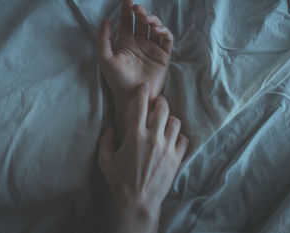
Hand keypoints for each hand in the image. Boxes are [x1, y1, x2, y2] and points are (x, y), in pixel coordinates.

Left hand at [97, 0, 173, 101]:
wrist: (132, 95)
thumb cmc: (117, 80)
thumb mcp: (104, 58)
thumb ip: (103, 39)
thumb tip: (105, 19)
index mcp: (125, 43)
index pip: (127, 22)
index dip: (127, 10)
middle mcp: (139, 44)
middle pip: (142, 22)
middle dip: (140, 12)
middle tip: (137, 9)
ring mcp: (152, 49)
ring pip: (155, 28)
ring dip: (152, 20)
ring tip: (146, 19)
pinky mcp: (163, 56)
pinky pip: (167, 40)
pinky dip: (163, 31)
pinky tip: (156, 29)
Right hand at [97, 84, 188, 232]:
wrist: (138, 201)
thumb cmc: (119, 181)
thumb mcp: (105, 159)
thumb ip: (106, 140)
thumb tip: (111, 127)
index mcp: (135, 136)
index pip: (140, 106)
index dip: (142, 93)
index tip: (144, 87)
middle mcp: (153, 138)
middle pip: (163, 109)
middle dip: (161, 102)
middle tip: (158, 102)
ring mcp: (167, 148)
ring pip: (176, 122)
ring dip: (170, 119)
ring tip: (166, 122)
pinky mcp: (176, 158)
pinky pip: (184, 139)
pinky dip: (179, 136)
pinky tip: (173, 139)